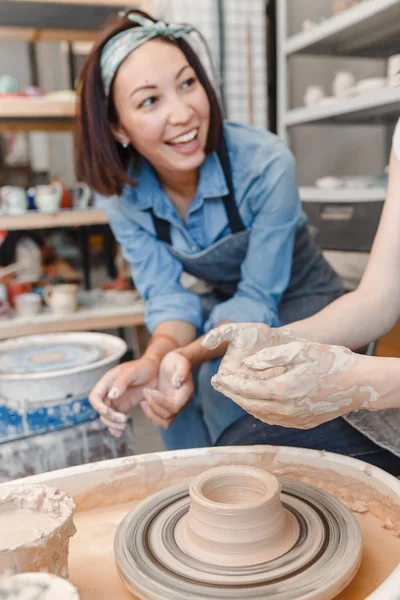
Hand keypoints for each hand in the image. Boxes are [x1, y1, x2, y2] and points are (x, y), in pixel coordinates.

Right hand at [89, 356, 157, 436]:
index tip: (108, 412)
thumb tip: (111, 396)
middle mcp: (109, 392)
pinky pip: (116, 420)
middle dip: (109, 418)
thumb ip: (121, 383)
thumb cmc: (142, 367)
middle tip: (123, 420)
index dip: (98, 406)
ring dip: (112, 425)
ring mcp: (116, 401)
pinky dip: (116, 427)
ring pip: (107, 417)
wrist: (155, 371)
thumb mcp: (132, 372)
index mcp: (107, 382)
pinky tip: (120, 433)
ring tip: (124, 427)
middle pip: (101, 410)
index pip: (95, 397)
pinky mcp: (124, 407)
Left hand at [141, 350, 193, 428]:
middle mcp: (181, 402)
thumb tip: (178, 383)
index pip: (175, 407)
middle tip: (146, 391)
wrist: (174, 362)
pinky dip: (149, 413)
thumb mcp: (180, 361)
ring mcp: (173, 406)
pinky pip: (158, 418)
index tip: (151, 390)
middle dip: (154, 406)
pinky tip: (143, 401)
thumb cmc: (177, 360)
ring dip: (151, 413)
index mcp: (185, 393)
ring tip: (143, 400)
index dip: (162, 402)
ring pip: (164, 422)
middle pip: (168, 417)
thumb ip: (181, 372)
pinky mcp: (165, 406)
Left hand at [205, 324, 375, 428]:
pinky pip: (274, 419)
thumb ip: (271, 357)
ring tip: (232, 392)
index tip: (216, 378)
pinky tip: (254, 403)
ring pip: (260, 414)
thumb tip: (248, 364)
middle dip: (231, 394)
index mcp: (285, 389)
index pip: (248, 389)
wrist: (359, 383)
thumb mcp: (300, 351)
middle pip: (250, 404)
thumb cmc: (331, 361)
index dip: (230, 384)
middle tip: (217, 385)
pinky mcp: (303, 423)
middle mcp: (288, 409)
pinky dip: (259, 411)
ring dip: (243, 404)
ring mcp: (296, 419)